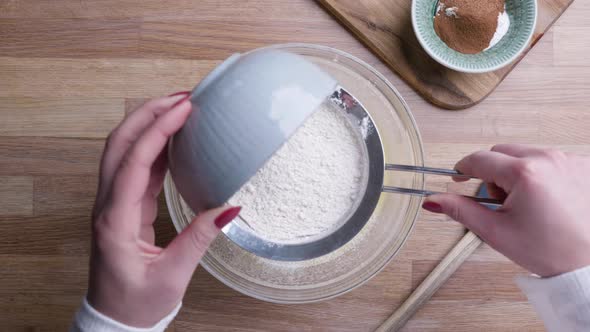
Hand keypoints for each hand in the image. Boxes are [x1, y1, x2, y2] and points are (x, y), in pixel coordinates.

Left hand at [88, 92, 240, 326]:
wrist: (115, 318)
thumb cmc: (137, 302)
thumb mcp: (173, 274)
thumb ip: (200, 238)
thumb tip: (230, 208)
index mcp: (115, 221)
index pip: (134, 163)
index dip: (158, 131)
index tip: (183, 109)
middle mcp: (108, 206)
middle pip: (119, 145)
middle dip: (147, 114)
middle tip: (181, 97)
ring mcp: (112, 204)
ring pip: (123, 151)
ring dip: (147, 125)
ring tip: (178, 109)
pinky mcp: (122, 207)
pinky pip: (134, 167)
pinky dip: (152, 146)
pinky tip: (172, 138)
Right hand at [423, 144, 589, 276]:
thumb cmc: (552, 251)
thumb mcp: (496, 232)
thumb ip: (460, 211)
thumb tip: (433, 201)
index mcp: (525, 173)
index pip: (479, 159)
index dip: (462, 170)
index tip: (458, 178)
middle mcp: (548, 159)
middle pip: (501, 153)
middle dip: (492, 174)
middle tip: (501, 203)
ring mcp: (569, 160)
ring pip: (524, 154)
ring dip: (516, 173)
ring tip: (527, 205)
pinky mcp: (583, 165)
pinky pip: (548, 160)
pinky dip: (539, 174)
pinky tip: (545, 200)